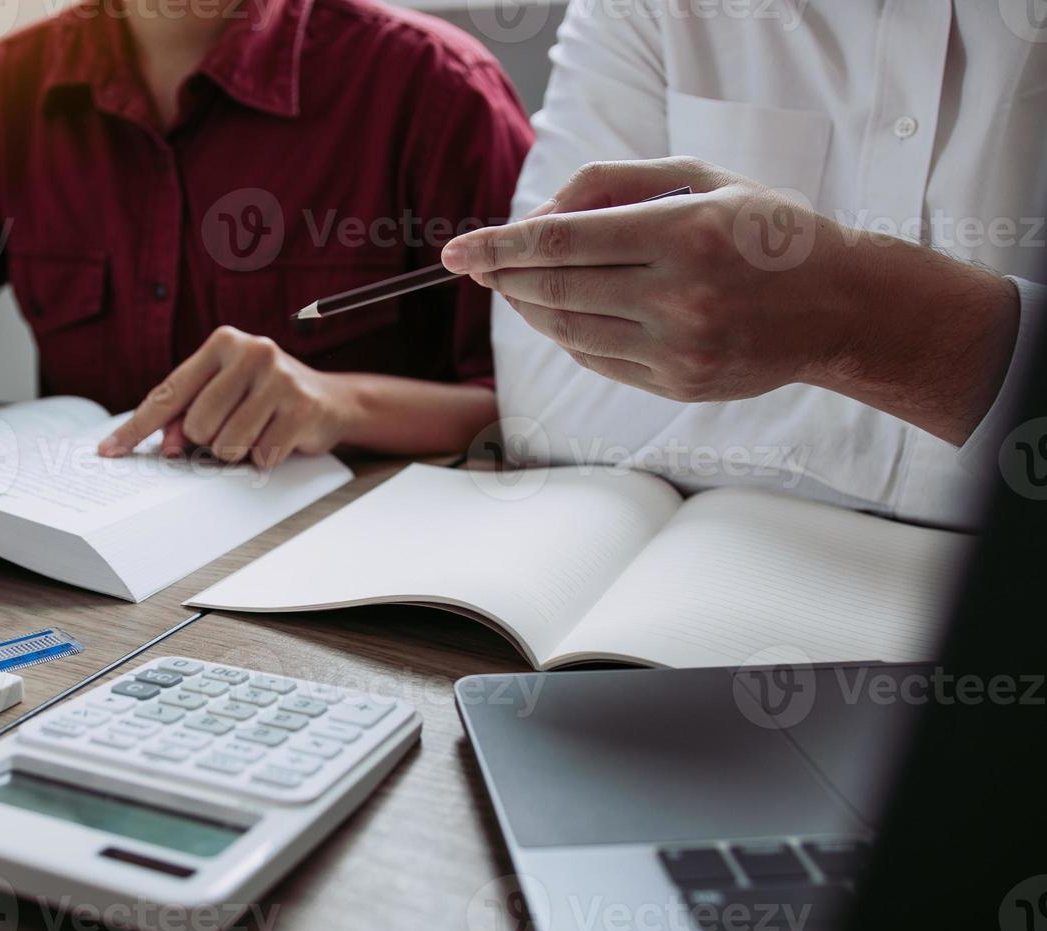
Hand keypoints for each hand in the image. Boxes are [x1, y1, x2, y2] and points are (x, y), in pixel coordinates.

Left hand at [98, 325, 350, 467]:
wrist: (330, 400)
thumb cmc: (264, 397)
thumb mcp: (223, 395)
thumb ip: (187, 414)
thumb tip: (165, 447)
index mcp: (223, 342)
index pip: (168, 392)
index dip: (136, 427)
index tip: (110, 451)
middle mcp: (251, 352)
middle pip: (196, 425)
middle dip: (208, 441)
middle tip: (232, 429)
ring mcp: (279, 378)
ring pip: (226, 444)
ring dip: (237, 452)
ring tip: (256, 432)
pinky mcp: (301, 407)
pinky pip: (261, 455)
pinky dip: (264, 458)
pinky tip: (278, 438)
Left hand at [441, 156, 1019, 442]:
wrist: (838, 307)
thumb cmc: (764, 231)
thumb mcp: (701, 179)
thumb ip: (614, 184)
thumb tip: (538, 215)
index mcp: (685, 233)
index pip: (563, 241)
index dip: (499, 245)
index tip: (458, 249)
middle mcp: (679, 296)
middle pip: (554, 289)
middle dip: (502, 276)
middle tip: (477, 264)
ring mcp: (678, 348)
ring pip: (567, 330)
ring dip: (526, 307)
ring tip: (512, 285)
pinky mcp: (677, 385)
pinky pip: (595, 360)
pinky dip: (564, 335)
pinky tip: (557, 314)